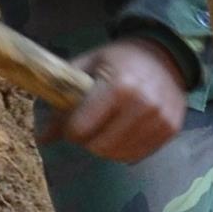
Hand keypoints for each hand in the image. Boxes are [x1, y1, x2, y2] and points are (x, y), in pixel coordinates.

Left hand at [53, 38, 189, 162]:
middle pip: (98, 147)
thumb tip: (42, 138)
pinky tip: (123, 132)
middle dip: (86, 140)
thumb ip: (62, 99)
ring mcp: (160, 120)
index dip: (69, 129)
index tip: (72, 122)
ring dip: (105, 146)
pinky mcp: (171, 130)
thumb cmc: (119, 60)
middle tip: (88, 127)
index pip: (80, 129)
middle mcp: (142, 105)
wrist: (165, 56)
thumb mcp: (87, 67)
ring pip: (118, 155)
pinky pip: (137, 155)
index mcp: (119, 86)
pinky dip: (124, 149)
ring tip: (106, 128)